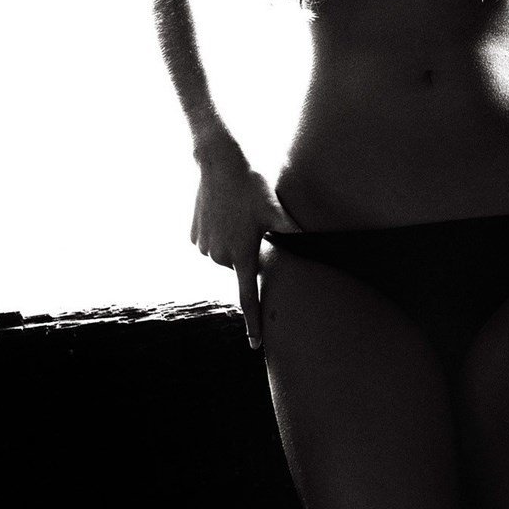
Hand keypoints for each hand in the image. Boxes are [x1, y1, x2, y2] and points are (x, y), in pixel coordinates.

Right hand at [190, 143, 299, 348]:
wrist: (218, 163)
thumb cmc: (251, 185)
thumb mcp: (274, 207)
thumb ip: (291, 231)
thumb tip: (314, 244)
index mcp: (241, 254)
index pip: (249, 296)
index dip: (254, 321)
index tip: (256, 345)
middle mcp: (219, 256)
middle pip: (240, 265)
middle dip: (249, 251)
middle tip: (253, 223)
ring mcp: (203, 247)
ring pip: (225, 254)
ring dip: (234, 241)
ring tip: (238, 213)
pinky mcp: (193, 237)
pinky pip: (211, 243)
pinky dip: (220, 233)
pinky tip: (224, 212)